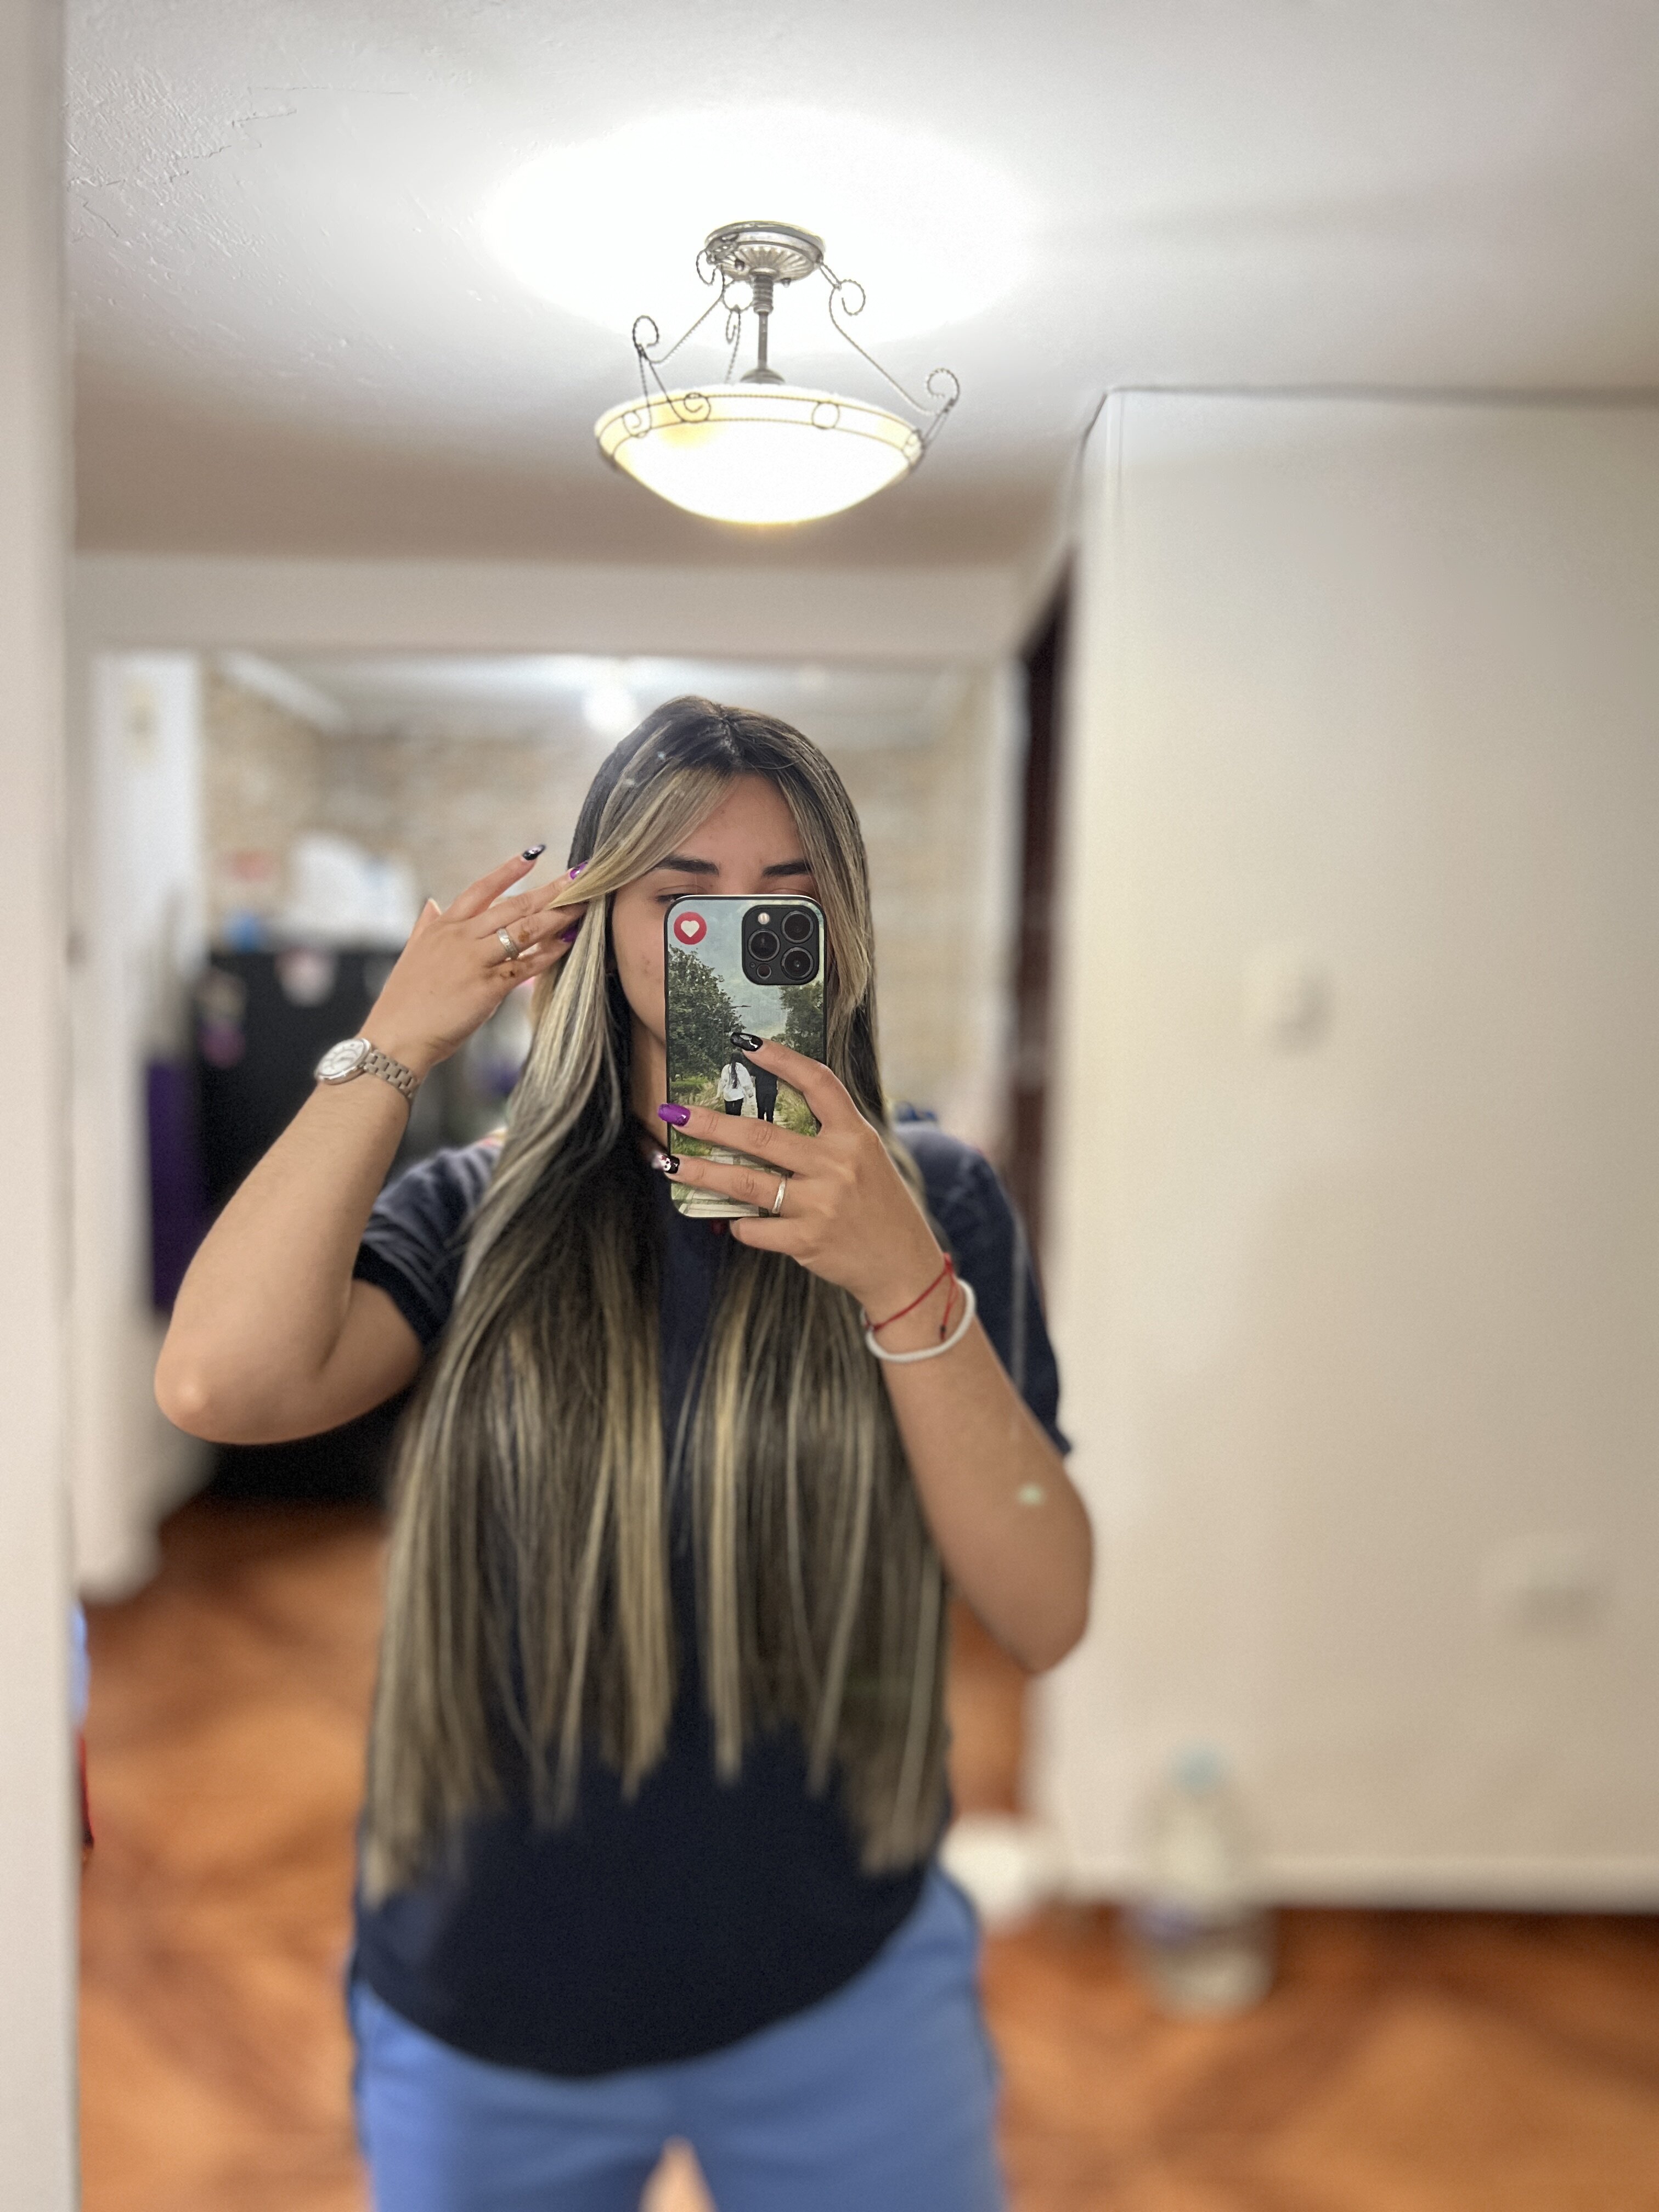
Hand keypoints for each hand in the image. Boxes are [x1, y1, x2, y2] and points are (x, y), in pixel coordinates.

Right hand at [363, 853, 587, 1077]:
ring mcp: (475, 960)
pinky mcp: (487, 986)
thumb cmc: (405, 1001)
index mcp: (443, 926)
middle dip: (550, 890)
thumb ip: (424, 926)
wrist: (396, 1036)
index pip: (481, 889)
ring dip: (557, 917)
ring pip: (524, 930)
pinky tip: (568, 944)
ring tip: (583, 907)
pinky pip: (526, 966)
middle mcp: (461, 937)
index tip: (535, 853)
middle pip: (513, 905)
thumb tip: (432, 904)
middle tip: (579, 877)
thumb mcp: (412, 953)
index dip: (509, 871)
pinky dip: (549, 954)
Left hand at [657, 1040, 941, 1312]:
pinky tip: (734, 1221)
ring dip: (701, 1173)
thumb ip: (827, 1134)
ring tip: (668, 1162)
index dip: (781, 1059)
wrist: (903, 1264)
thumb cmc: (878, 1204)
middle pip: (761, 1136)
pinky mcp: (808, 1241)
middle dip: (710, 1124)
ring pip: (746, 1183)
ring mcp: (821, 1204)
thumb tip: (766, 1113)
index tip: (745, 1042)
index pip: (818, 1083)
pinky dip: (739, 1225)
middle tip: (673, 1112)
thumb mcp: (865, 1157)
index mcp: (855, 1135)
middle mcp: (837, 1165)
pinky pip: (755, 1229)